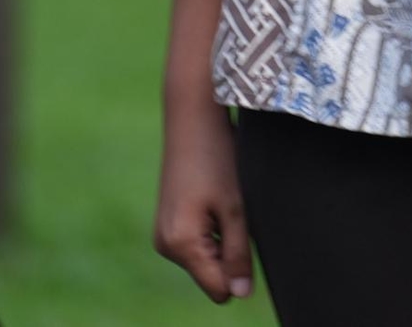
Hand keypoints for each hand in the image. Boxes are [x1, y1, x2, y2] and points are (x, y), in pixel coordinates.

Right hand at [155, 0, 253, 303]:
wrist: (192, 117)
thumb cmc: (218, 156)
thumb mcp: (237, 207)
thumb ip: (239, 254)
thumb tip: (240, 295)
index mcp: (181, 244)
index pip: (218, 288)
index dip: (241, 272)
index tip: (247, 237)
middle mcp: (166, 245)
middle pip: (213, 273)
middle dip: (232, 251)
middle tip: (235, 209)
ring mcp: (164, 234)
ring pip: (208, 257)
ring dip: (224, 236)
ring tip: (224, 198)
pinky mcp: (169, 222)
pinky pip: (199, 242)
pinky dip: (214, 227)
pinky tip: (215, 195)